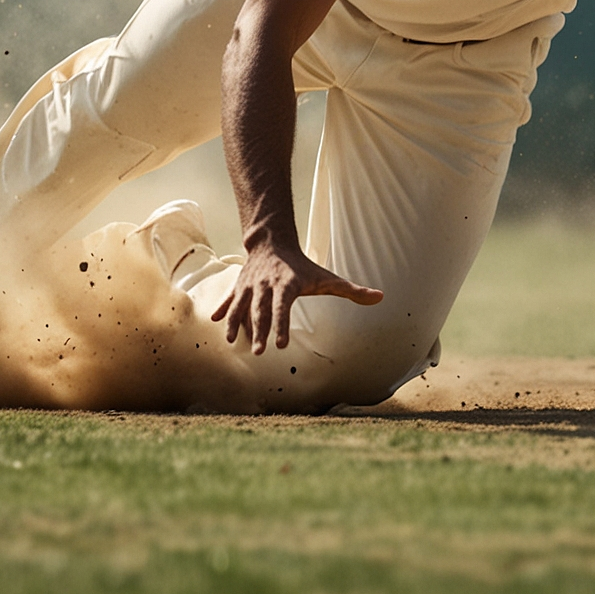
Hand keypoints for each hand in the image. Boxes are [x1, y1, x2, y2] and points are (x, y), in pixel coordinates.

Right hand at [213, 240, 382, 353]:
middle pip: (261, 310)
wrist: (273, 241)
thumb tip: (381, 297)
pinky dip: (222, 309)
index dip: (281, 325)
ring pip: (241, 305)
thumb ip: (352, 291)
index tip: (281, 345)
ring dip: (235, 323)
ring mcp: (250, 285)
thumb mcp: (327, 277)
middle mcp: (266, 284)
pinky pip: (230, 299)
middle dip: (258, 331)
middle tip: (258, 352)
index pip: (283, 307)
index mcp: (287, 284)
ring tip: (231, 341)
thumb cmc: (304, 266)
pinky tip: (214, 322)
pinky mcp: (239, 286)